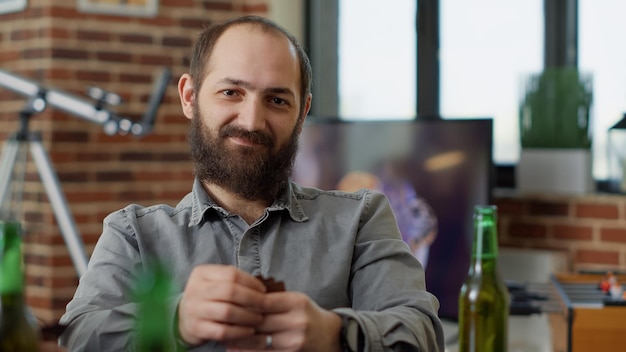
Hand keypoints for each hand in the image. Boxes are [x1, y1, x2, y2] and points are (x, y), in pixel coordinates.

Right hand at [178, 265, 266, 345]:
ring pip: (227, 312)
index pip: (231, 274)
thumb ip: (233, 281)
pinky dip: (239, 331)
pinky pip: (222, 331)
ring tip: (259, 319)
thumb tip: (261, 288)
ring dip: (248, 316)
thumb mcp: (214, 282)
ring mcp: (194, 310)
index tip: (263, 291)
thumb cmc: (207, 298)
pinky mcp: (196, 328)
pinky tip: (249, 331)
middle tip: (265, 306)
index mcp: (202, 273)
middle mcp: (196, 290)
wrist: (182, 318)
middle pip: (230, 291)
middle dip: (253, 299)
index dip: (251, 282)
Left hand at [225, 291, 342, 351]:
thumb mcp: (296, 300)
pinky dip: (247, 350)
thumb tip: (244, 297)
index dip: (245, 303)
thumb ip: (274, 299)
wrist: (329, 335)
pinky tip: (234, 347)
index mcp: (297, 302)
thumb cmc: (308, 314)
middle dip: (239, 321)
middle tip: (219, 318)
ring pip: (260, 339)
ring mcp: (294, 339)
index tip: (228, 302)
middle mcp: (297, 320)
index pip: (264, 301)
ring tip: (223, 334)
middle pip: (260, 321)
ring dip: (239, 337)